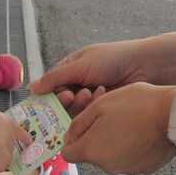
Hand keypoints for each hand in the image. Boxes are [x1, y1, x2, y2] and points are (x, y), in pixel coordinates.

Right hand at [30, 32, 175, 115]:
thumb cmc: (112, 59)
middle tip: (71, 96)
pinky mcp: (103, 109)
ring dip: (78, 103)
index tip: (44, 102)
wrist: (144, 66)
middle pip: (60, 100)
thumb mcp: (81, 65)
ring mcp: (91, 97)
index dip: (46, 94)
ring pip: (74, 109)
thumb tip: (31, 88)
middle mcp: (79, 83)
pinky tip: (98, 99)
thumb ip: (56, 78)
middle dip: (64, 99)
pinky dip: (90, 109)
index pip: (50, 84)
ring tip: (88, 94)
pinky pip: (88, 115)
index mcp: (71, 68)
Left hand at [61, 83, 175, 174]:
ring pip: (112, 157)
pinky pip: (130, 159)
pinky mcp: (144, 168)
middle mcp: (108, 166)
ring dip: (115, 143)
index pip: (68, 154)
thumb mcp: (100, 104)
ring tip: (129, 123)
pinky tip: (141, 132)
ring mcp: (127, 169)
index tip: (82, 128)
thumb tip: (69, 136)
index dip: (73, 139)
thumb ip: (79, 123)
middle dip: (96, 138)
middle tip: (110, 118)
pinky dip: (132, 148)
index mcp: (92, 150)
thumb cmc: (137, 105)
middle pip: (92, 155)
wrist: (173, 114)